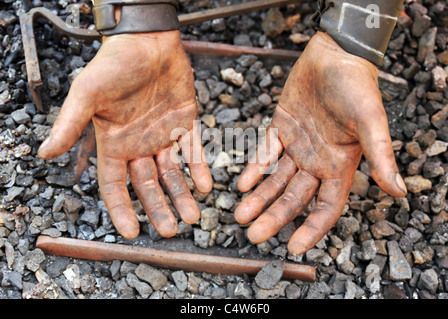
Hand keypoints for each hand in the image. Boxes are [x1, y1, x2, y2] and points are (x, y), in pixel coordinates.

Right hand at [38, 31, 212, 238]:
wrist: (148, 39)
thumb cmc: (115, 63)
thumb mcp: (88, 93)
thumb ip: (70, 123)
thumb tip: (43, 153)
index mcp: (114, 143)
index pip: (115, 184)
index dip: (121, 209)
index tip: (132, 232)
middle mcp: (138, 144)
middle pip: (148, 185)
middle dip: (159, 208)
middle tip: (173, 230)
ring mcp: (162, 135)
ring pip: (172, 173)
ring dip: (183, 194)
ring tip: (194, 216)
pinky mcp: (184, 123)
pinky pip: (193, 150)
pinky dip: (200, 168)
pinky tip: (207, 186)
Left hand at [235, 32, 406, 254]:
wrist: (334, 53)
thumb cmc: (357, 84)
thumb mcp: (370, 120)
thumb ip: (380, 154)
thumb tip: (399, 191)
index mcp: (340, 165)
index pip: (327, 207)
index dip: (313, 228)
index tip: (294, 247)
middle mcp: (317, 161)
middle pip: (295, 198)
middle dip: (274, 217)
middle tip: (253, 235)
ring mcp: (298, 147)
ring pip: (276, 179)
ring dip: (259, 197)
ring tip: (240, 215)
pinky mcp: (281, 128)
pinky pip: (266, 153)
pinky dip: (255, 167)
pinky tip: (242, 183)